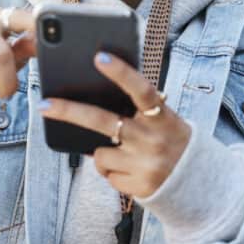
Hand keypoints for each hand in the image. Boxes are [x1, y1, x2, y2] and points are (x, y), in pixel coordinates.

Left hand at [39, 52, 190, 198]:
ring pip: (99, 153)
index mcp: (162, 116)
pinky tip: (134, 172)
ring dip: (106, 154)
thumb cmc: (172, 142)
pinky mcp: (139, 186)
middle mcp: (153, 139)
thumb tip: (96, 95)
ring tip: (130, 156)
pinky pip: (107, 174)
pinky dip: (114, 172)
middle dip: (68, 111)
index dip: (121, 72)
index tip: (99, 56)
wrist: (200, 184)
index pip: (141, 89)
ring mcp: (145, 164)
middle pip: (102, 121)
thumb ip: (141, 110)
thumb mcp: (165, 121)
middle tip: (43, 104)